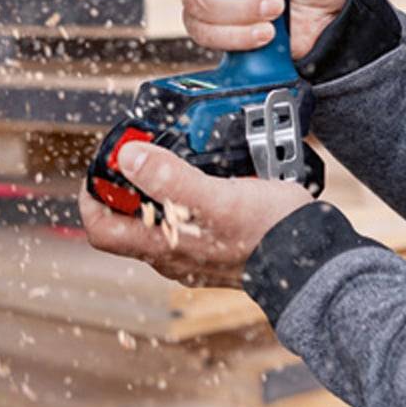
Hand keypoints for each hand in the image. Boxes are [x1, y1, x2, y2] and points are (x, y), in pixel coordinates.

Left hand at [77, 140, 313, 288]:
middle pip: (130, 217)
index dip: (92, 195)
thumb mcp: (216, 197)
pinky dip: (191, 190)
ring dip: (163, 183)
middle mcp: (173, 253)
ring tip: (183, 153)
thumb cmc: (267, 233)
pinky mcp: (219, 241)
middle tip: (146, 148)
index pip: (101, 228)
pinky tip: (212, 171)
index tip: (102, 165)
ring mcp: (196, 250)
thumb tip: (129, 156)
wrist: (313, 258)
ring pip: (160, 214)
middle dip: (132, 181)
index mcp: (162, 247)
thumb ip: (171, 179)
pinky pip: (190, 214)